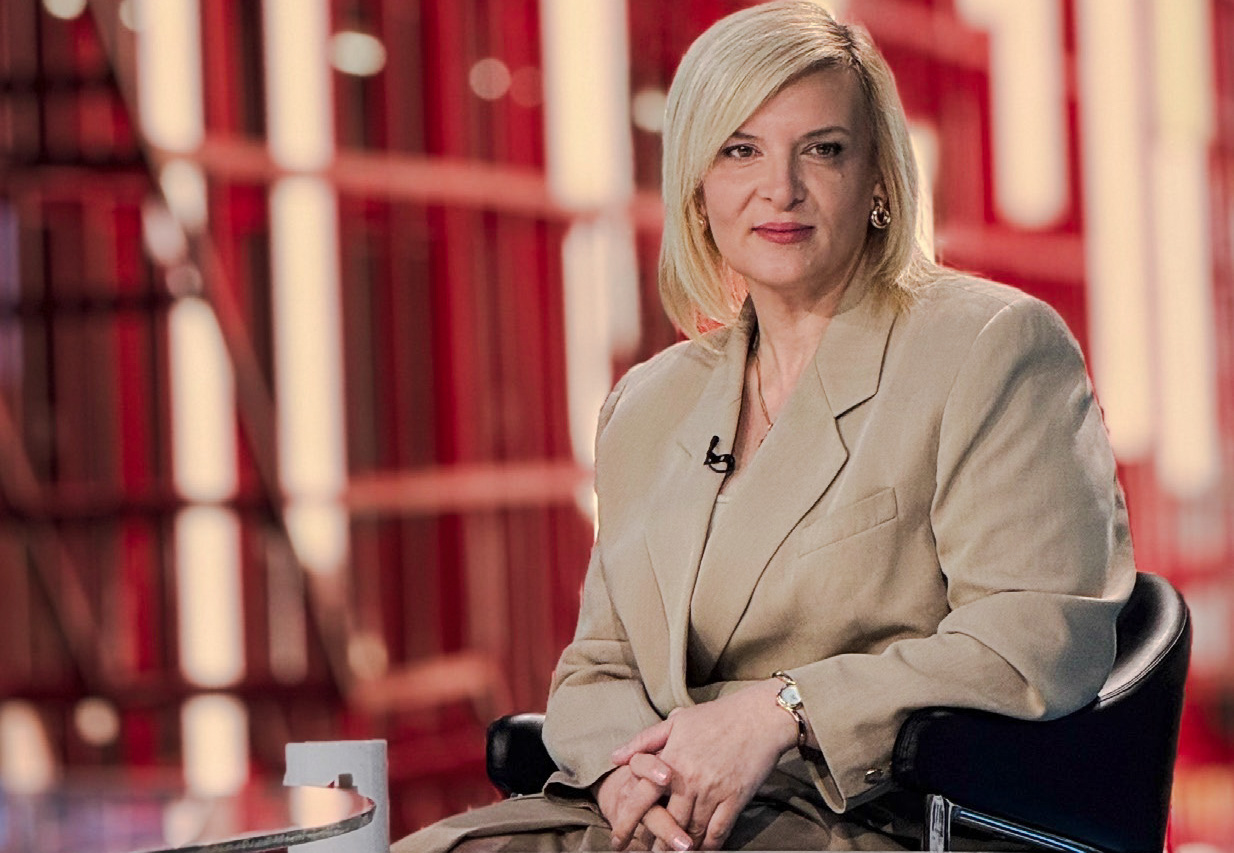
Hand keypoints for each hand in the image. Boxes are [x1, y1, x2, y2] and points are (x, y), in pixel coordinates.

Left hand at [612, 680, 797, 849]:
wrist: (760, 716)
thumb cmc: (717, 716)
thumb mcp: (676, 722)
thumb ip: (644, 741)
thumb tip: (615, 758)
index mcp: (671, 760)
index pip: (640, 798)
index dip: (626, 822)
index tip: (617, 841)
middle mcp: (689, 780)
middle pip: (666, 823)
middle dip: (655, 844)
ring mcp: (713, 792)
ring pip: (691, 832)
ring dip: (680, 848)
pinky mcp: (735, 800)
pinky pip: (718, 832)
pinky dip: (708, 846)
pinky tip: (701, 850)